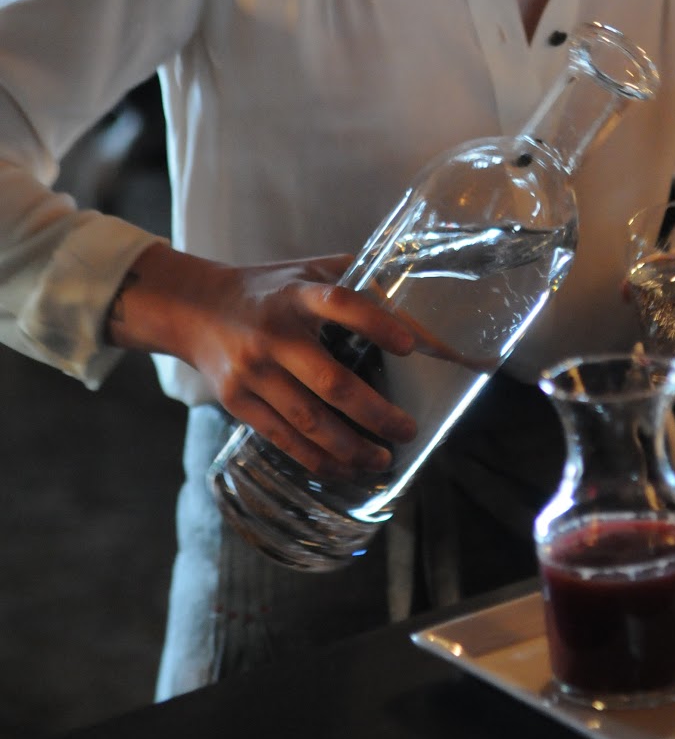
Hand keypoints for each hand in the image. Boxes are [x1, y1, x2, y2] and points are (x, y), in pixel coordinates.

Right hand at [108, 244, 419, 476]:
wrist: (195, 308)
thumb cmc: (269, 289)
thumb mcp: (307, 270)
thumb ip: (355, 280)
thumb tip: (414, 307)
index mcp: (296, 294)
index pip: (338, 303)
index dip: (375, 323)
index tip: (410, 347)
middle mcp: (274, 334)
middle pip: (329, 381)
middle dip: (374, 412)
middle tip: (408, 430)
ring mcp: (253, 371)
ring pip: (308, 420)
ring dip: (350, 448)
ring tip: (383, 459)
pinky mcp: (237, 402)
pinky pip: (283, 438)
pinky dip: (317, 459)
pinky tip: (345, 468)